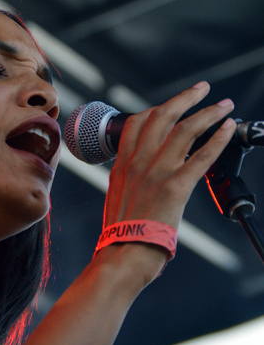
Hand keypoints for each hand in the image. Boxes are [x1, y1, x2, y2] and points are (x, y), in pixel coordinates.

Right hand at [103, 82, 235, 230]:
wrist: (123, 255)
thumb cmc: (121, 236)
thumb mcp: (117, 200)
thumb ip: (130, 182)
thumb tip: (142, 180)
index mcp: (122, 166)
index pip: (137, 124)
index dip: (157, 109)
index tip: (173, 106)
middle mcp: (138, 163)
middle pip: (162, 117)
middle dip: (186, 98)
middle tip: (203, 89)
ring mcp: (156, 173)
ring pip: (185, 130)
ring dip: (208, 113)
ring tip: (224, 106)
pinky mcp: (175, 187)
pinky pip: (201, 156)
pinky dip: (218, 139)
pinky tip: (228, 128)